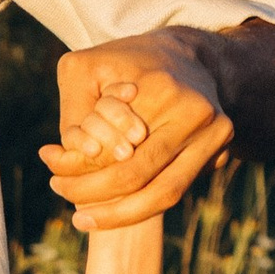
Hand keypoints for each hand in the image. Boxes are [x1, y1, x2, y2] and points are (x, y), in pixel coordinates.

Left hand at [44, 31, 230, 229]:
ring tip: (84, 219)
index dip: (82, 172)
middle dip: (98, 196)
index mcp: (168, 95)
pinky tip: (113, 207)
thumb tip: (56, 157)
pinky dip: (144, 203)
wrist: (188, 54)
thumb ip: (71, 110)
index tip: (53, 174)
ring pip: (167, 194)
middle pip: (144, 178)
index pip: (120, 154)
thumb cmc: (126, 60)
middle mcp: (200, 119)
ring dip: (123, 214)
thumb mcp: (85, 68)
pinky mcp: (221, 154)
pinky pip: (178, 188)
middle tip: (64, 199)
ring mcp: (217, 139)